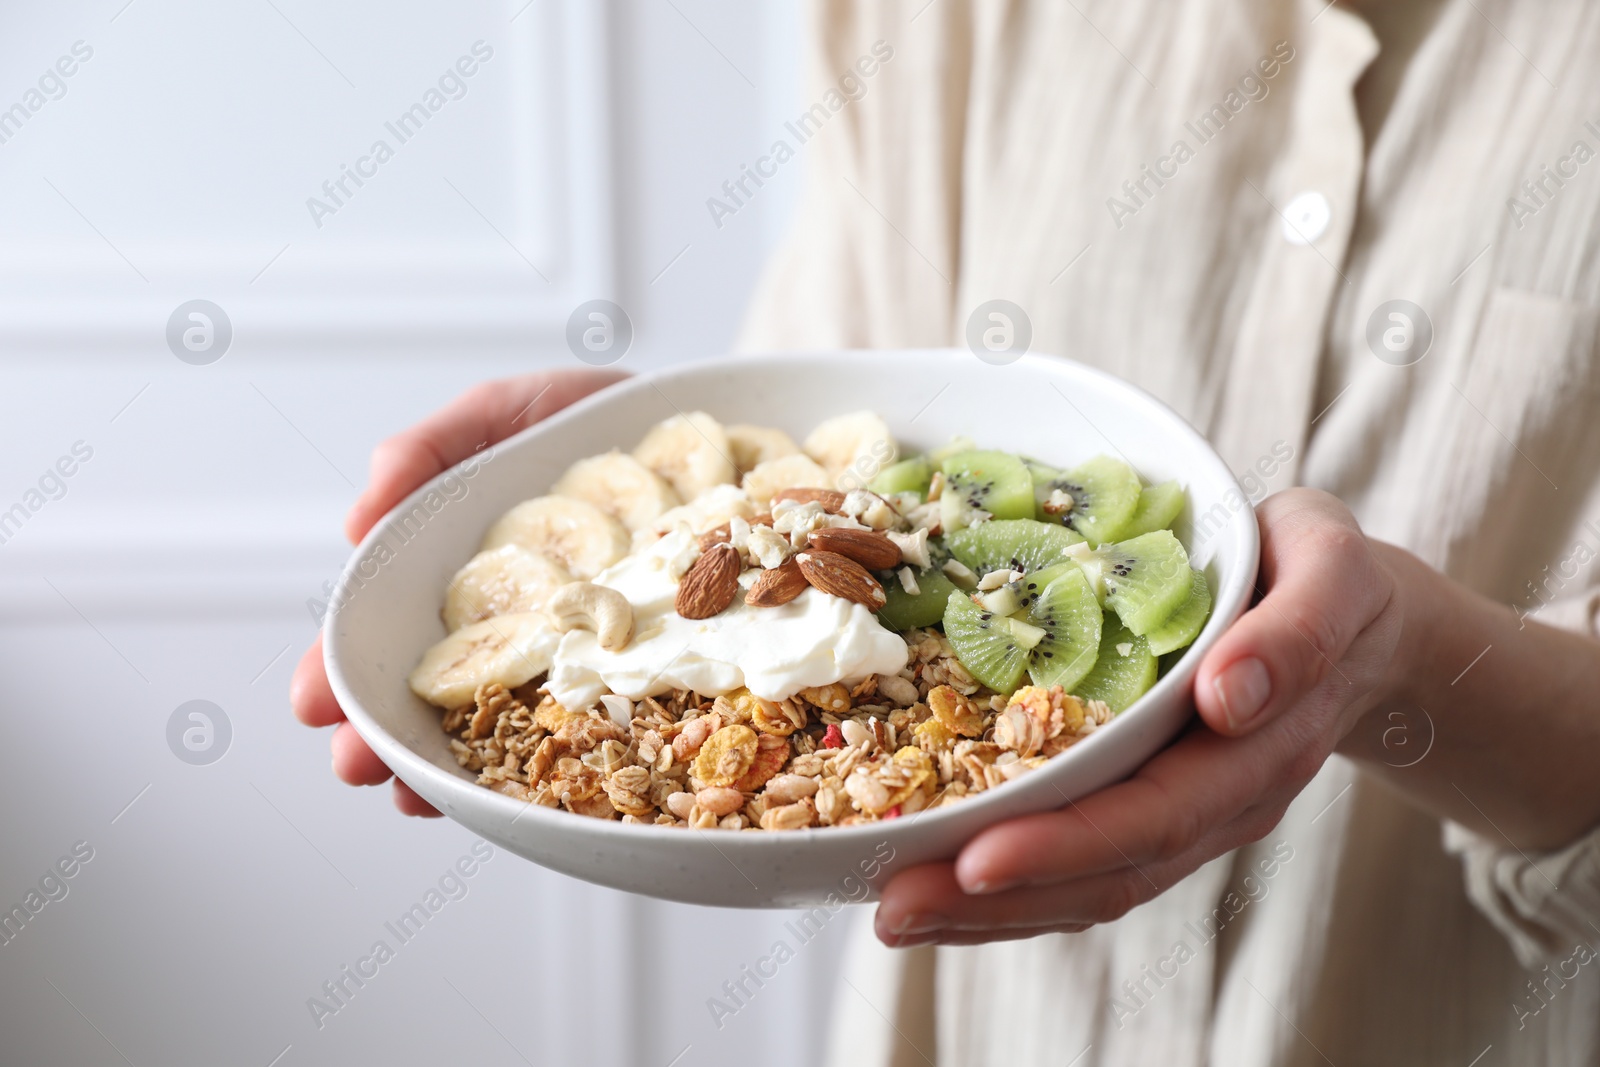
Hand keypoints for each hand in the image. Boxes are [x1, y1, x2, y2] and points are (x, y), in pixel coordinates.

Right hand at [289, 369, 626, 815]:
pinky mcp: (640, 666)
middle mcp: (513, 625)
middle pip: (436, 693)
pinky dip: (568, 762)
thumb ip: (430, 450)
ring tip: (418, 795)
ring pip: (507, 726)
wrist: (698, 424)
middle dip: (388, 737)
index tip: (315, 705)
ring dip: (455, 765)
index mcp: (467, 576)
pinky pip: (602, 723)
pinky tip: (538, 793)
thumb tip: (359, 521)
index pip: (389, 636)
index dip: (342, 674)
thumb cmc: (586, 416)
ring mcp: (575, 653)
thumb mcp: (499, 411)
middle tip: (357, 766)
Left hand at [874, 488, 1404, 945]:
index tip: (976, 860)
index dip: (1066, 844)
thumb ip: (1297, 629)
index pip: (1156, 812)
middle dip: (999, 899)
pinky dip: (1012, 889)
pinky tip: (939, 888)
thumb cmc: (1325, 575)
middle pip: (1110, 870)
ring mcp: (1187, 812)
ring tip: (895, 915)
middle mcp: (1220, 799)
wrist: (1357, 620)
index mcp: (1261, 744)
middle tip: (896, 908)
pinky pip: (1084, 864)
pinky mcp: (1153, 806)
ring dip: (990, 912)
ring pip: (1091, 887)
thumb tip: (1230, 699)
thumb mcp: (1332, 568)